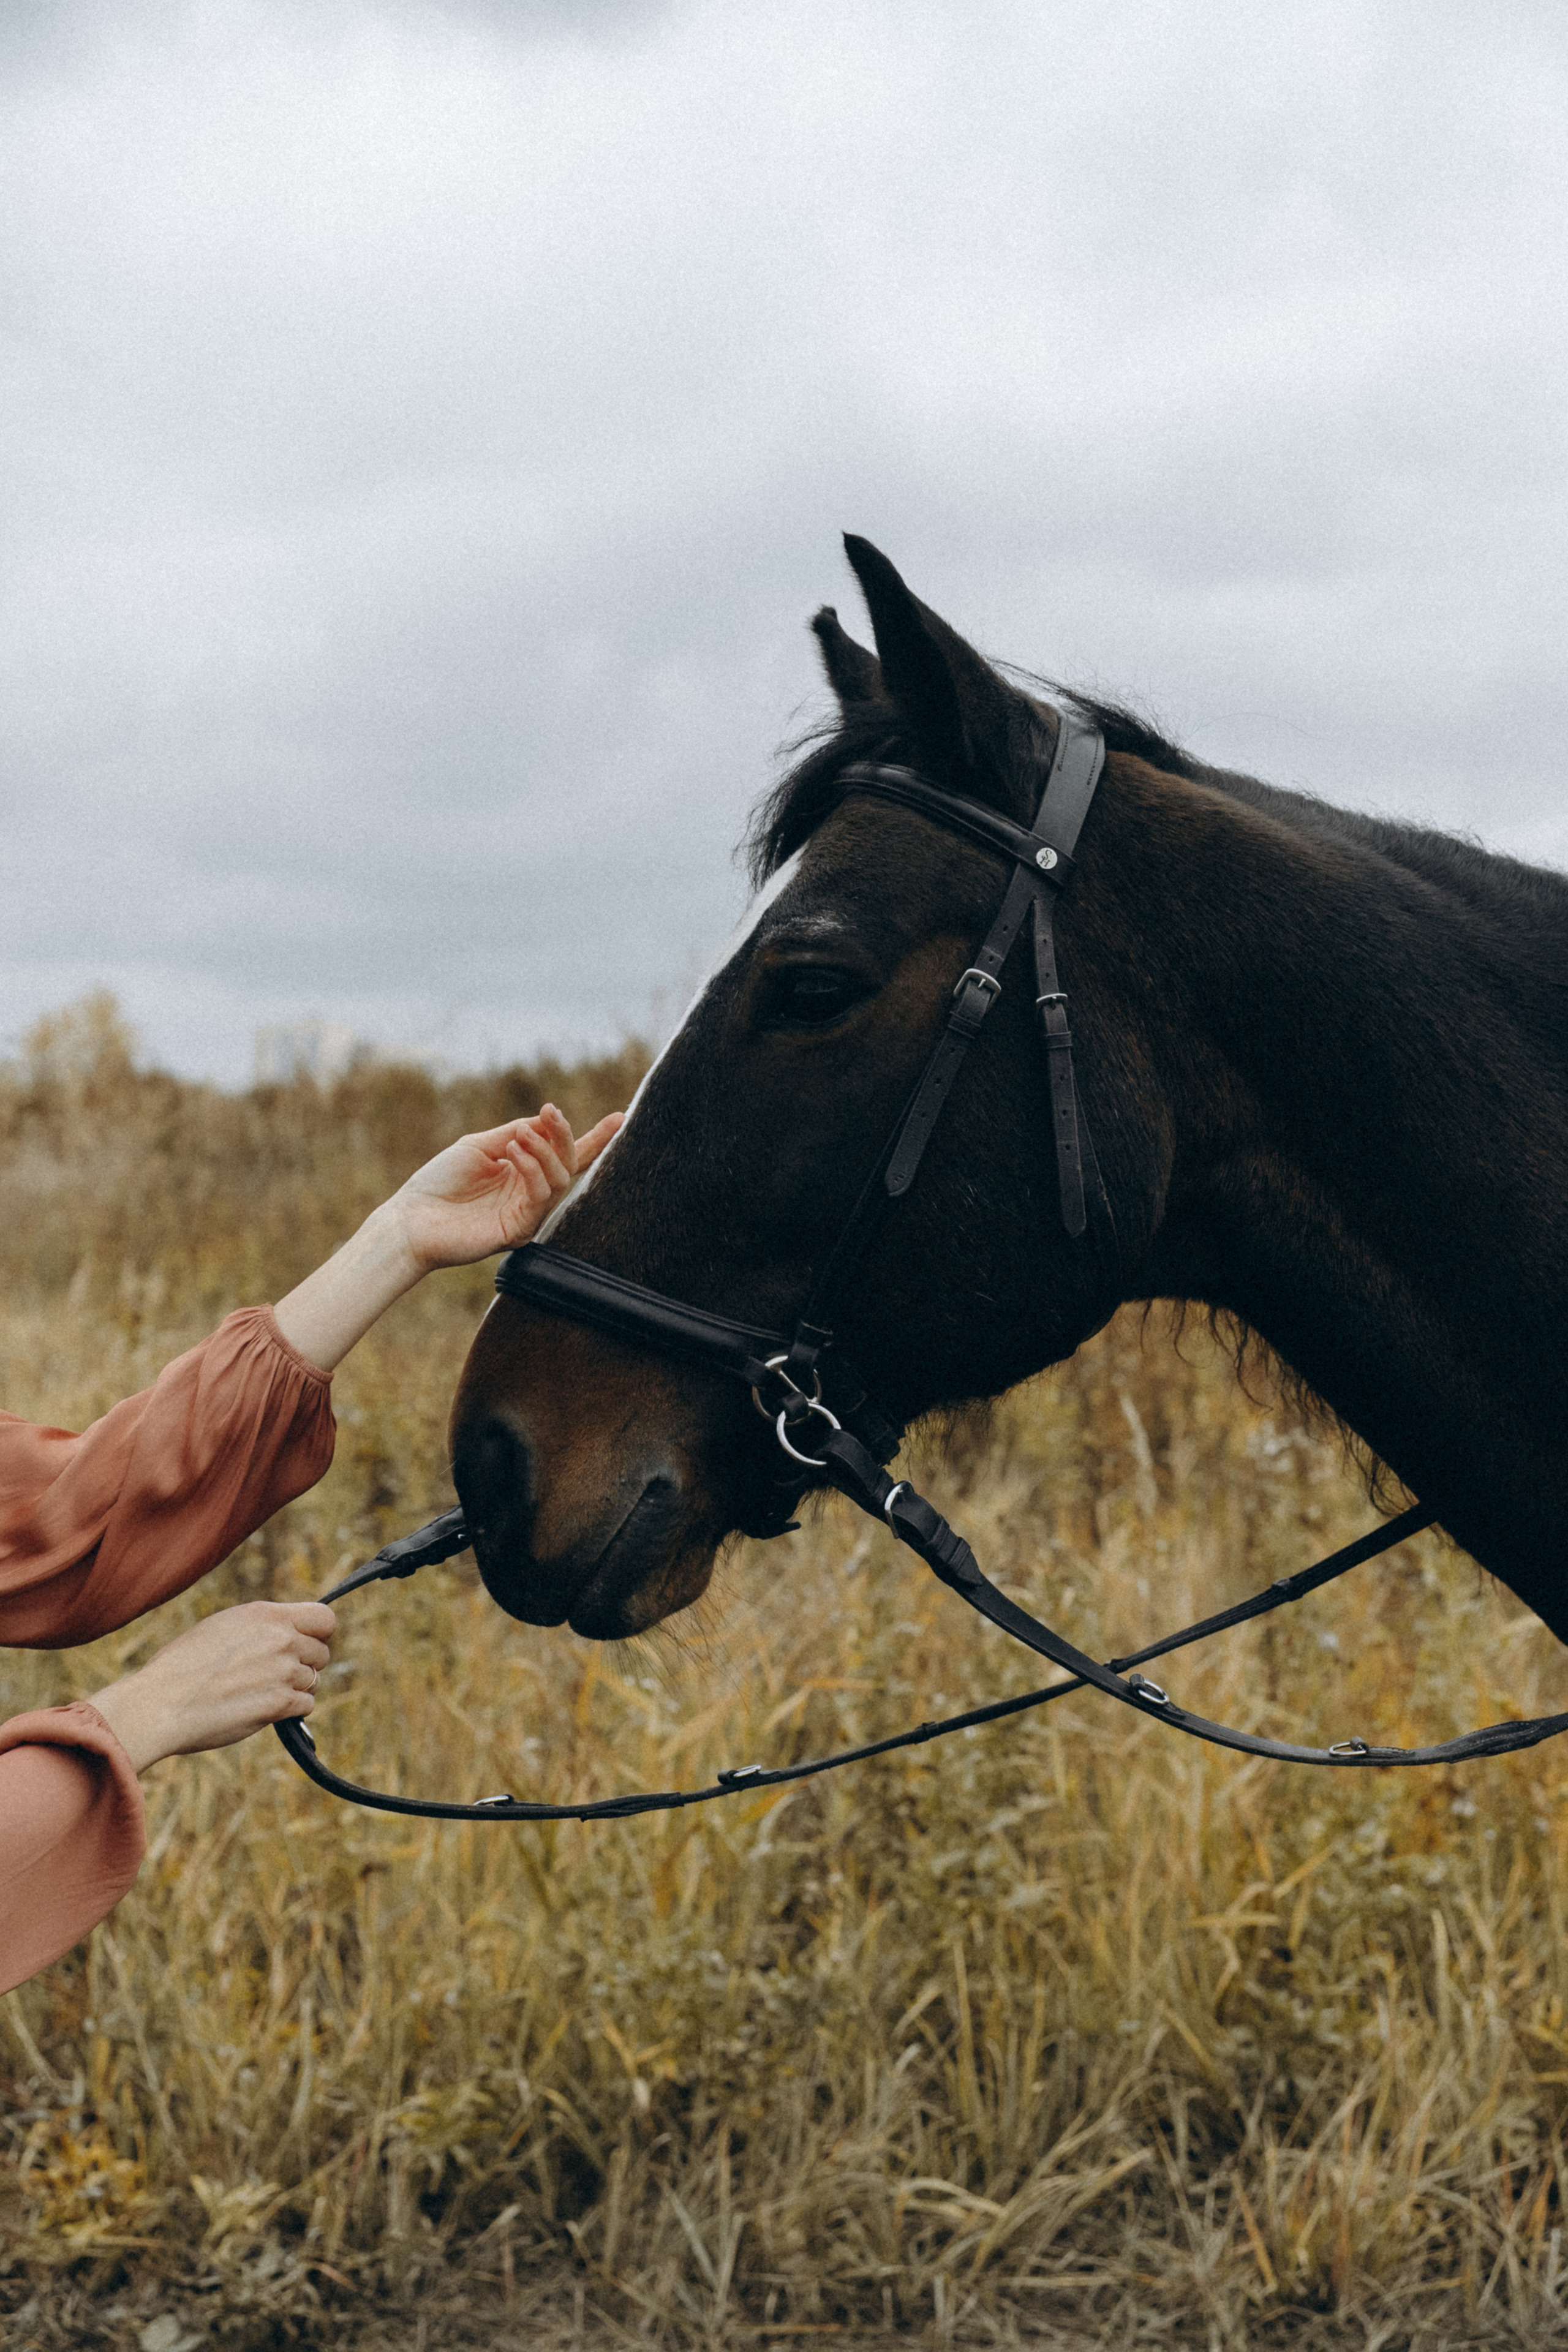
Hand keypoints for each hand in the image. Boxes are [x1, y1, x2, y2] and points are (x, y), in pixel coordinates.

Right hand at [90, 1601, 336, 1774]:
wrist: (160, 1703)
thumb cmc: (182, 1667)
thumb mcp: (222, 1627)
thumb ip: (260, 1628)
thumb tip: (286, 1632)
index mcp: (265, 1614)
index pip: (324, 1617)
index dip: (319, 1634)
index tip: (307, 1644)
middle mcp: (280, 1638)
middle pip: (322, 1652)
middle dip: (306, 1665)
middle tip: (277, 1675)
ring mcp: (282, 1671)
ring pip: (313, 1681)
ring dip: (295, 1689)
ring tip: (262, 1693)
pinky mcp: (279, 1703)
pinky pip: (306, 1705)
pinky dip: (292, 1711)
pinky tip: (268, 1710)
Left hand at [385, 1104, 623, 1274]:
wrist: (411, 1218)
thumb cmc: (439, 1182)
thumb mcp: (479, 1145)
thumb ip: (515, 1133)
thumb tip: (546, 1120)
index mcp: (522, 1174)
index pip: (565, 1155)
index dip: (594, 1138)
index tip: (621, 1117)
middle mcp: (530, 1195)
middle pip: (568, 1164)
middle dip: (566, 1136)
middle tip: (551, 1114)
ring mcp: (527, 1214)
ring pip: (560, 1179)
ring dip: (545, 1151)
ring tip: (520, 1135)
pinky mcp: (518, 1230)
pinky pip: (540, 1196)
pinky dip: (532, 1168)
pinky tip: (513, 1152)